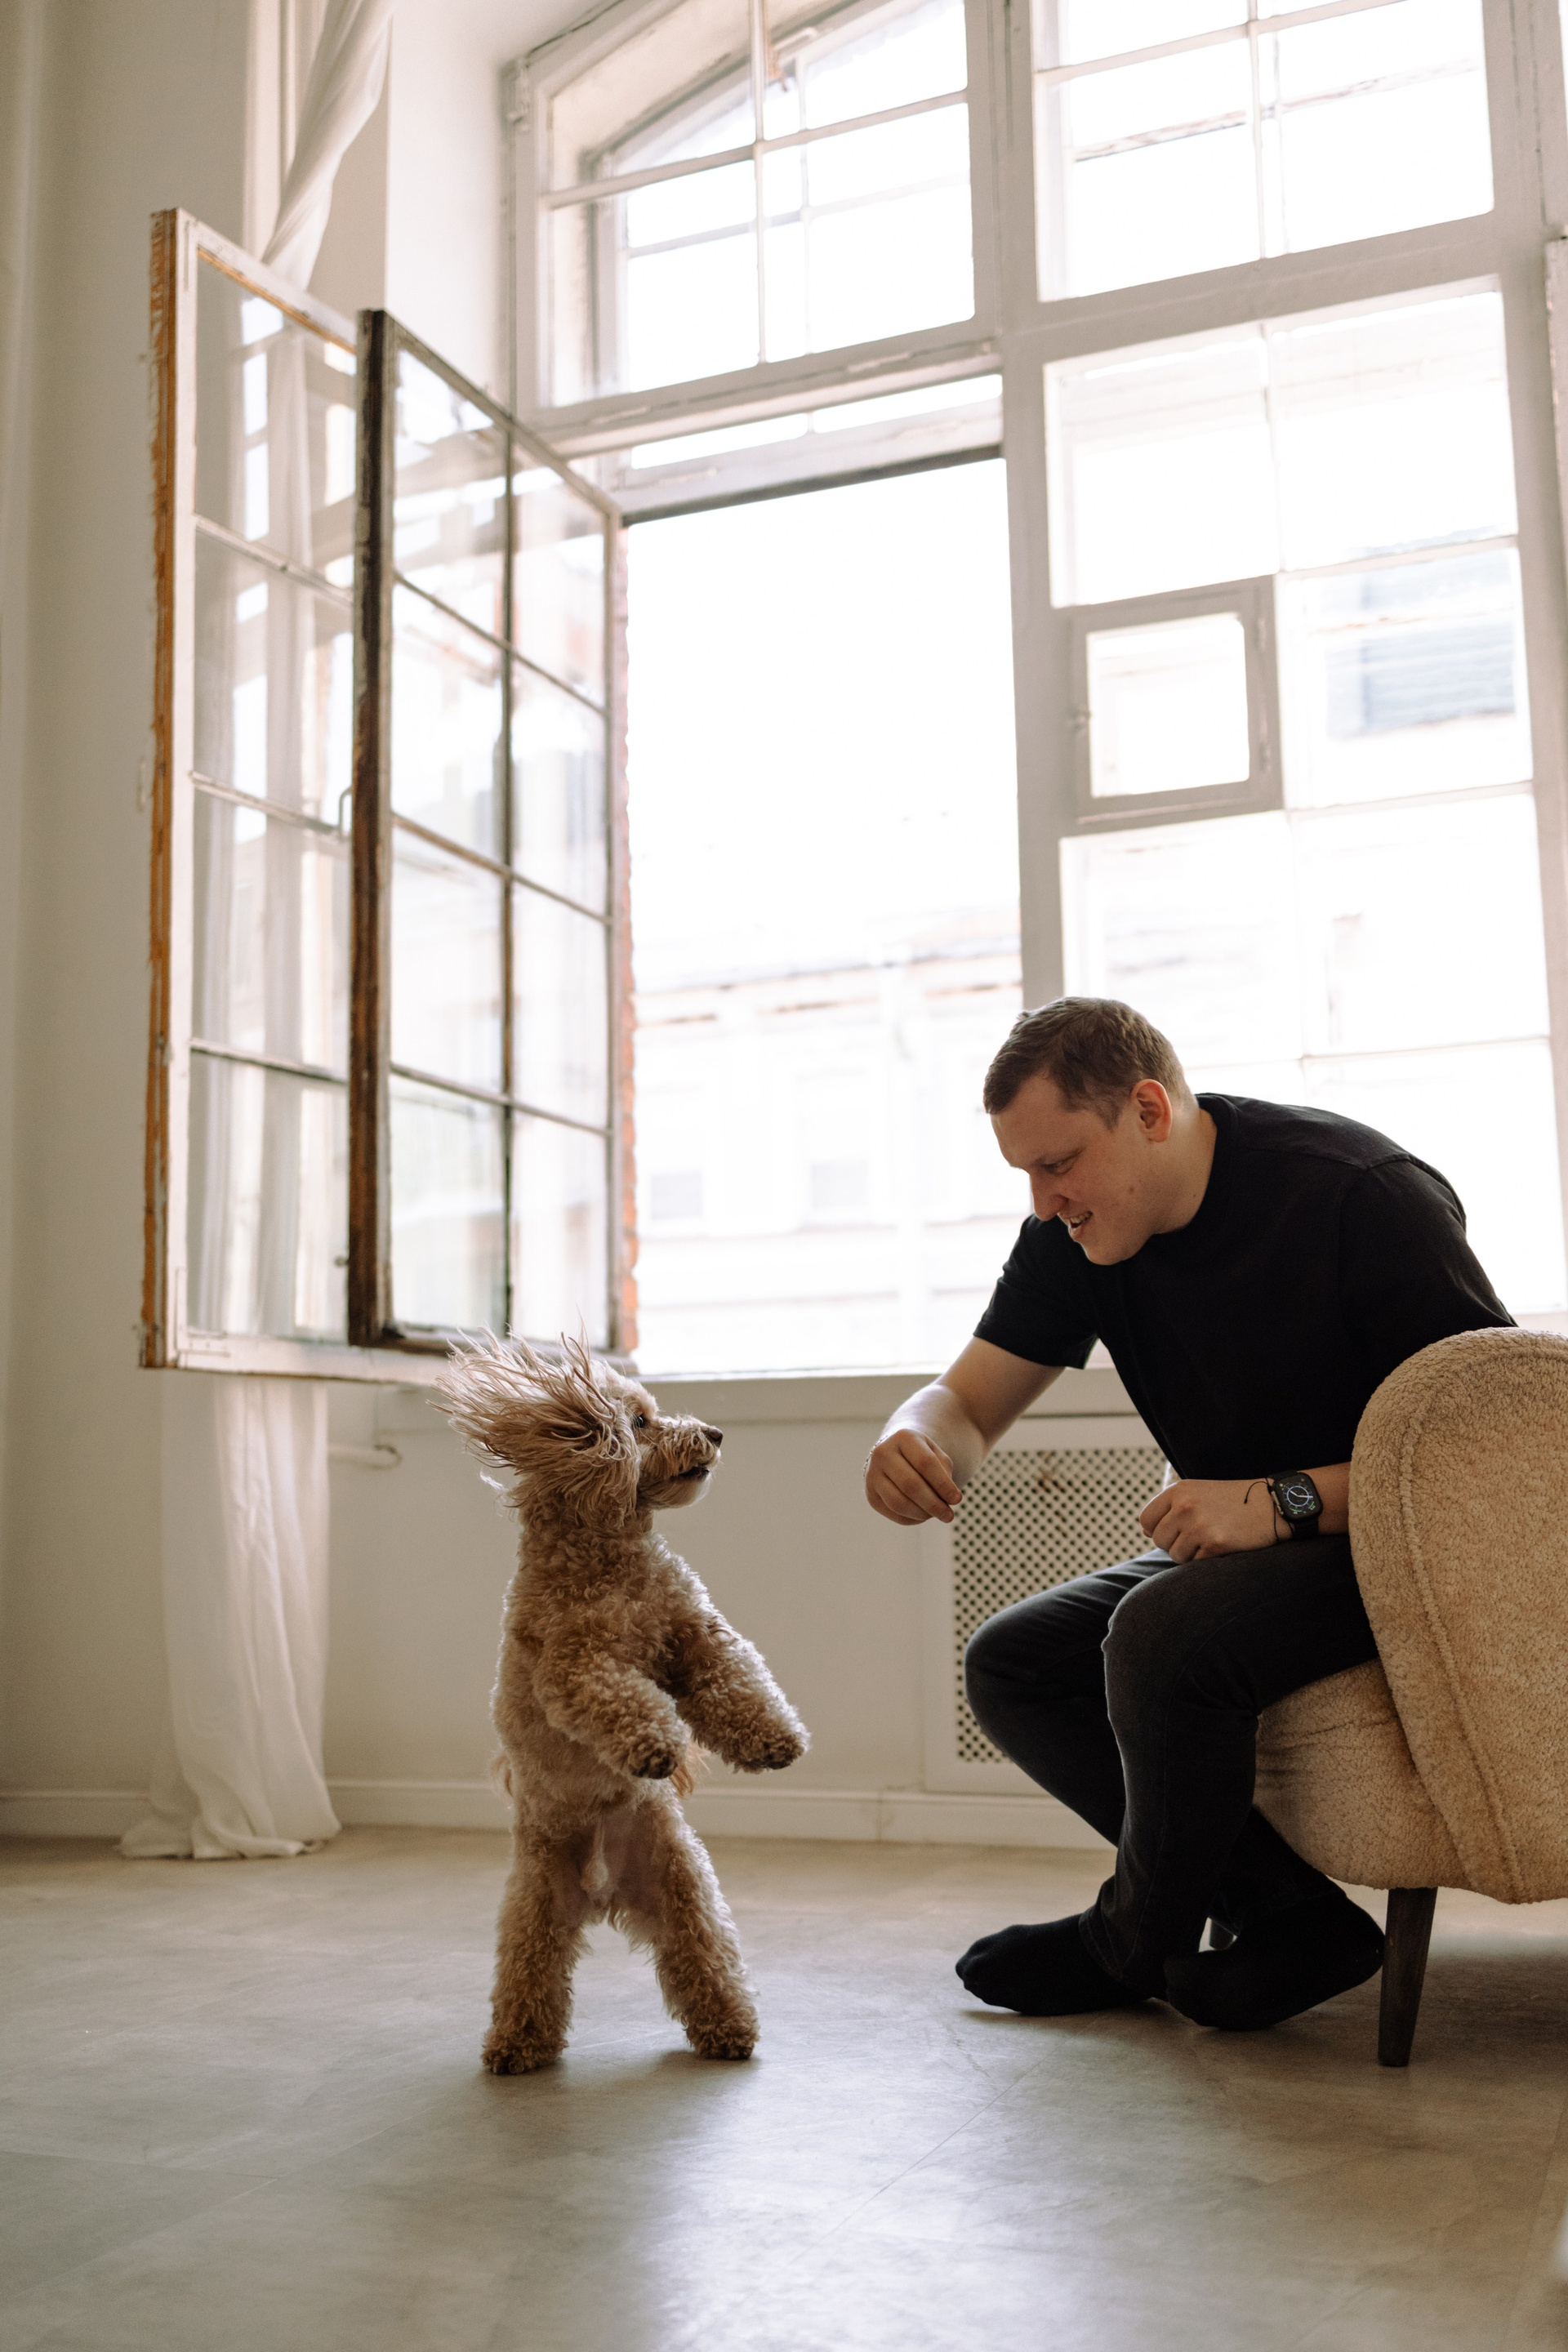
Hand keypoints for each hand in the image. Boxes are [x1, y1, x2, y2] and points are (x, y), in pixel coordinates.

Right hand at [865, 1429, 962, 1524]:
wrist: (895, 1454)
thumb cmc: (922, 1456)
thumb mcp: (937, 1456)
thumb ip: (944, 1474)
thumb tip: (948, 1501)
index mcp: (903, 1437)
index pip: (925, 1463)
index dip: (943, 1484)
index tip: (957, 1499)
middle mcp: (882, 1453)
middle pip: (910, 1485)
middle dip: (933, 1504)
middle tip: (949, 1515)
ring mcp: (872, 1474)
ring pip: (899, 1502)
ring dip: (922, 1514)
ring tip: (936, 1515)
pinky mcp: (870, 1494)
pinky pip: (893, 1513)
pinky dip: (911, 1519)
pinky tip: (922, 1515)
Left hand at [1138, 1477, 1277, 1562]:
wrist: (1272, 1505)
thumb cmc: (1234, 1500)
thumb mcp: (1199, 1494)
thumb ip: (1170, 1509)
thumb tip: (1144, 1531)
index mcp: (1179, 1491)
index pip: (1145, 1520)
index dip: (1156, 1530)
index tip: (1173, 1531)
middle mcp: (1185, 1506)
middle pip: (1159, 1540)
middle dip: (1174, 1543)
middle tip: (1198, 1535)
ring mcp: (1199, 1526)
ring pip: (1175, 1555)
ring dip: (1191, 1554)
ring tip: (1211, 1538)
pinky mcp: (1215, 1544)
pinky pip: (1196, 1564)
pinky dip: (1207, 1560)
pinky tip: (1223, 1544)